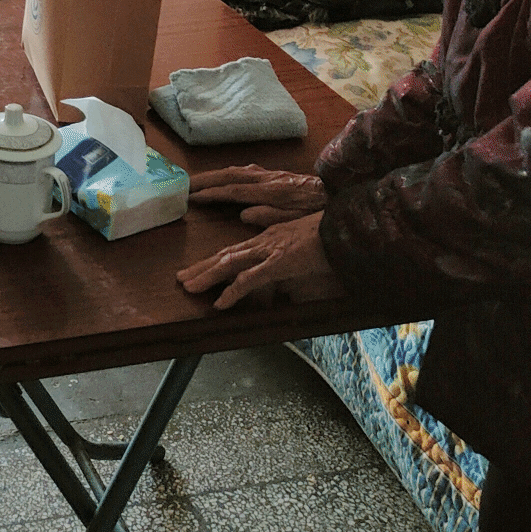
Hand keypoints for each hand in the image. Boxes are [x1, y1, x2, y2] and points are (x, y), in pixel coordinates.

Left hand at [176, 212, 343, 310]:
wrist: (349, 228)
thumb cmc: (331, 237)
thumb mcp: (304, 248)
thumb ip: (288, 258)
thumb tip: (280, 276)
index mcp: (269, 237)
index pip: (236, 250)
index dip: (215, 260)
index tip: (199, 268)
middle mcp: (264, 241)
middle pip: (226, 255)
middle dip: (202, 268)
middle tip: (181, 279)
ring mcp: (270, 250)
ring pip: (230, 264)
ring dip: (207, 276)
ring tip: (188, 287)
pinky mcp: (279, 262)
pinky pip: (250, 279)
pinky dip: (233, 292)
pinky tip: (220, 303)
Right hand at [187, 165, 328, 225]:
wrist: (340, 193)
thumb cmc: (320, 211)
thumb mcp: (298, 219)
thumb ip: (271, 216)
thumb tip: (243, 214)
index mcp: (272, 191)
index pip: (234, 190)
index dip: (212, 194)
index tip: (192, 197)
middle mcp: (268, 178)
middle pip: (230, 175)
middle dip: (206, 180)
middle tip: (185, 185)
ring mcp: (271, 175)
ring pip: (236, 170)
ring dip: (215, 175)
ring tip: (198, 182)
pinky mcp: (276, 176)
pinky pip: (245, 171)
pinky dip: (229, 173)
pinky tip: (224, 178)